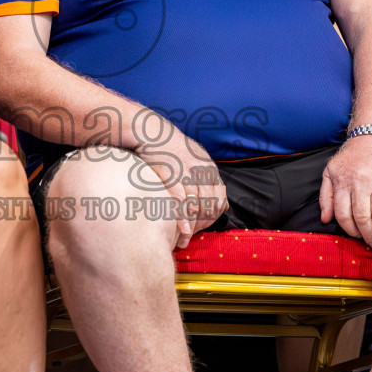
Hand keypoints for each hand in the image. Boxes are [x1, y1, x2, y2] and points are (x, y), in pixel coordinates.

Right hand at [133, 119, 225, 248]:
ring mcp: (187, 172)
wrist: (152, 131)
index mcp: (209, 168)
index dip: (213, 215)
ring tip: (185, 240)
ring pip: (196, 204)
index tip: (203, 227)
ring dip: (192, 225)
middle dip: (202, 225)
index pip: (220, 198)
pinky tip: (182, 228)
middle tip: (191, 238)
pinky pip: (180, 200)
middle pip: (209, 204)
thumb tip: (219, 200)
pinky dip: (182, 216)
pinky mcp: (171, 174)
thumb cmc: (170, 148)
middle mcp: (202, 170)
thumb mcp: (195, 158)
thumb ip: (206, 178)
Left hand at [319, 134, 371, 253]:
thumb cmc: (352, 155)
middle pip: (361, 218)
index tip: (356, 237)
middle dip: (367, 236)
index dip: (349, 229)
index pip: (342, 214)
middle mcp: (359, 184)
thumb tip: (324, 219)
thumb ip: (325, 195)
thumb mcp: (331, 170)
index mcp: (342, 183)